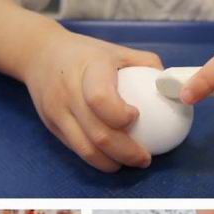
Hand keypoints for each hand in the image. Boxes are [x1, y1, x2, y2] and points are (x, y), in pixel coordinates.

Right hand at [22, 28, 161, 171]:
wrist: (40, 54)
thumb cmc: (85, 53)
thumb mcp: (114, 49)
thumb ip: (145, 64)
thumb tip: (174, 87)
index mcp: (88, 69)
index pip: (100, 98)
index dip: (120, 115)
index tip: (136, 117)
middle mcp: (68, 92)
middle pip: (97, 132)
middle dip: (126, 152)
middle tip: (145, 158)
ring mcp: (56, 112)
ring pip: (84, 148)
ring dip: (110, 162)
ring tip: (129, 163)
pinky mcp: (51, 126)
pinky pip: (76, 149)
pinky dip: (96, 159)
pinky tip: (112, 159)